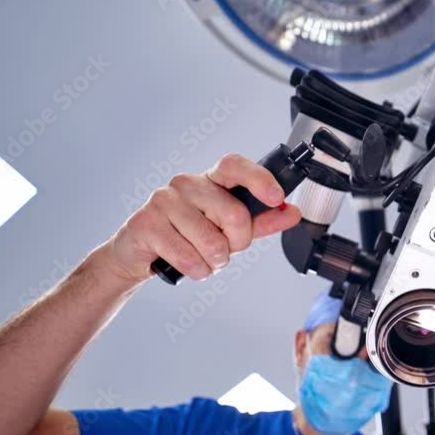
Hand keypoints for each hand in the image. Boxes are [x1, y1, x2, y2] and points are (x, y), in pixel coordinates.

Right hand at [100, 154, 301, 284]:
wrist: (141, 255)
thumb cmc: (188, 238)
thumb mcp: (229, 231)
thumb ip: (260, 221)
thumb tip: (292, 212)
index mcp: (209, 181)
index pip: (235, 165)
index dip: (259, 179)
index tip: (276, 197)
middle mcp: (186, 184)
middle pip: (234, 214)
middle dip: (236, 244)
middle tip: (222, 249)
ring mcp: (163, 200)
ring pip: (212, 242)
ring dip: (213, 262)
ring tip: (197, 255)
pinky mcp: (146, 223)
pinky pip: (189, 257)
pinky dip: (194, 270)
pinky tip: (182, 262)